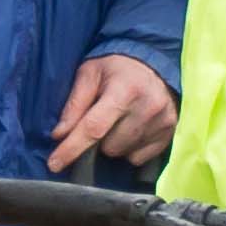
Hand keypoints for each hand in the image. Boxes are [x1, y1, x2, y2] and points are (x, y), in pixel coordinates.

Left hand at [48, 55, 176, 171]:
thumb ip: (74, 104)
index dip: (72, 148)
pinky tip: (133, 129)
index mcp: (124, 90)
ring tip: (119, 122)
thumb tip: (59, 135)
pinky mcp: (170, 131)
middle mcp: (148, 107)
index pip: (94, 128)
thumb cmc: (116, 67)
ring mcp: (162, 121)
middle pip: (109, 146)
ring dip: (115, 143)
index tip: (54, 164)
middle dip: (99, 139)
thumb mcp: (89, 74)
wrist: (155, 60)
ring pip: (124, 153)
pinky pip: (140, 157)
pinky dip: (131, 149)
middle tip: (102, 119)